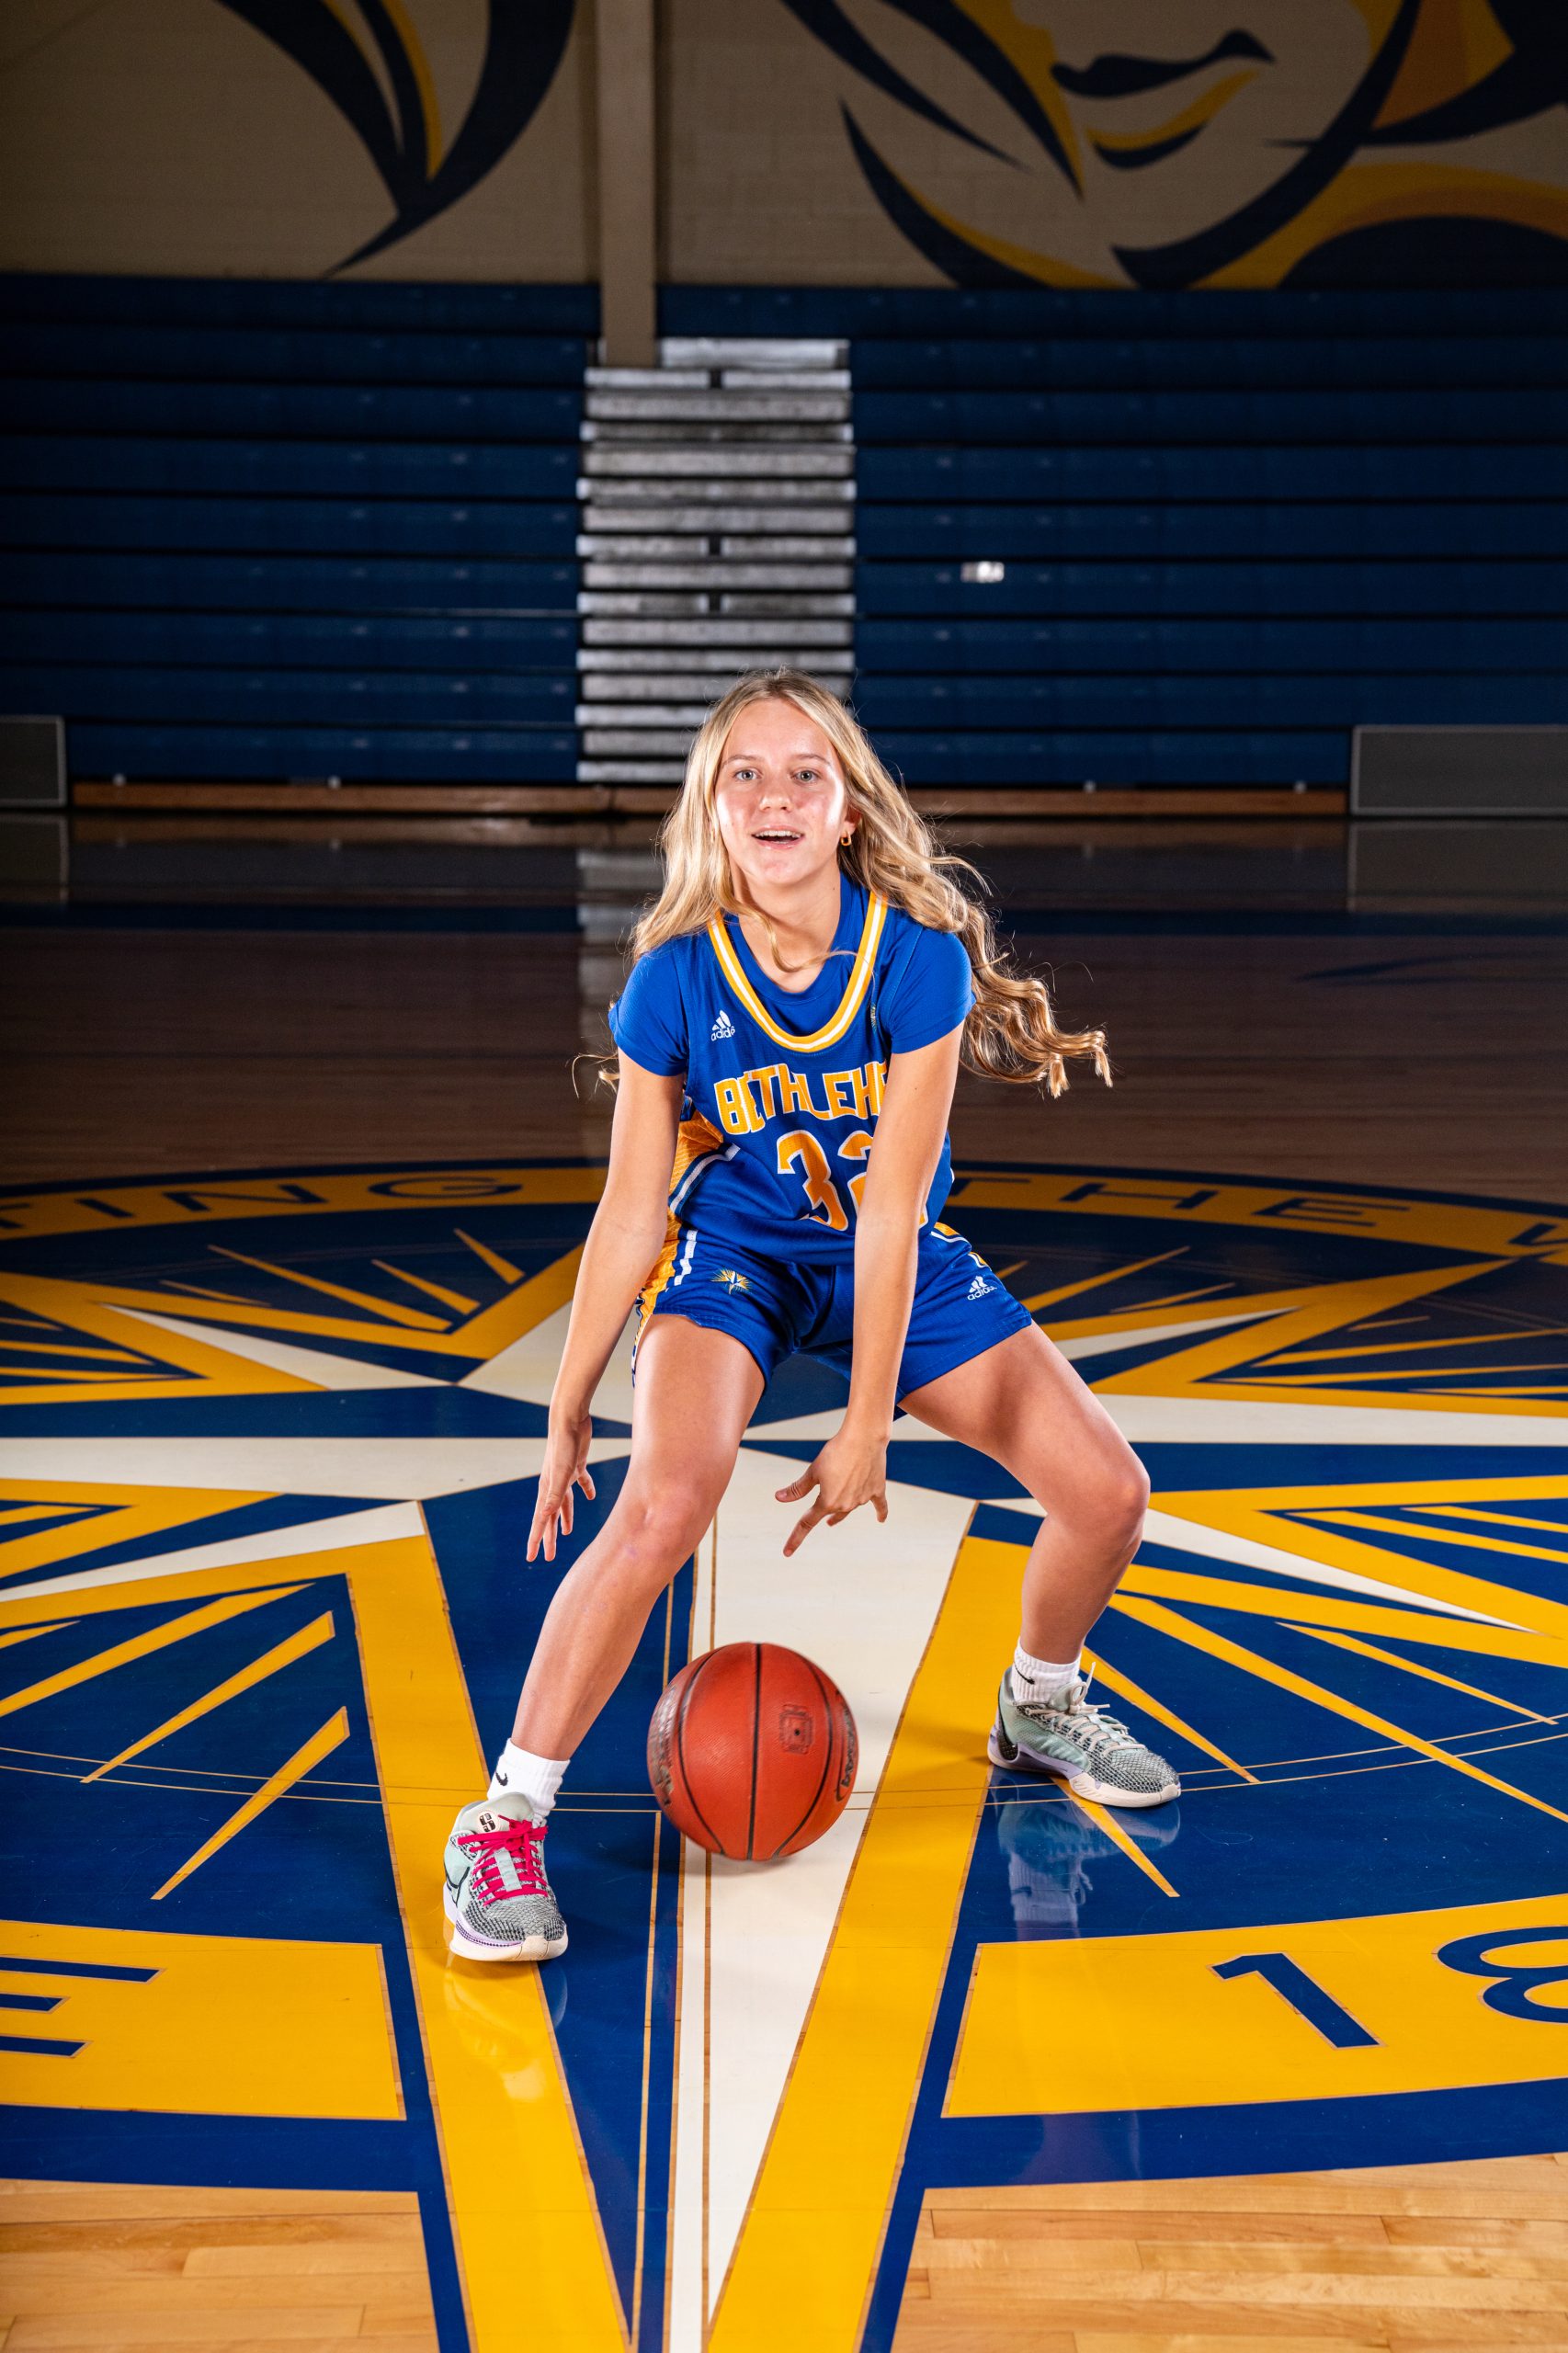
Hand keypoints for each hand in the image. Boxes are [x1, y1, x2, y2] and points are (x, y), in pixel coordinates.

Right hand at [527, 1410, 596, 1563]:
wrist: (569, 1420)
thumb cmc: (564, 1447)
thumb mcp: (561, 1475)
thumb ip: (553, 1497)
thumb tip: (545, 1518)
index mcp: (546, 1490)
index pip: (540, 1522)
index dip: (536, 1541)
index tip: (531, 1558)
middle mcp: (553, 1485)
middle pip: (551, 1517)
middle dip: (550, 1537)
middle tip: (549, 1556)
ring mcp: (564, 1475)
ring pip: (564, 1503)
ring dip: (565, 1518)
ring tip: (567, 1533)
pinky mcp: (576, 1465)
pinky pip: (581, 1483)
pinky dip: (585, 1491)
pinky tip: (590, 1496)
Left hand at [775, 1423, 888, 1556]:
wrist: (864, 1438)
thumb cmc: (835, 1452)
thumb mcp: (813, 1471)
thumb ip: (798, 1489)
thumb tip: (779, 1498)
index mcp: (827, 1502)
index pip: (807, 1523)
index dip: (795, 1538)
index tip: (787, 1553)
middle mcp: (845, 1505)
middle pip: (832, 1514)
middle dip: (827, 1516)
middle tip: (826, 1523)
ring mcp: (862, 1499)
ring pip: (851, 1506)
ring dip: (845, 1503)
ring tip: (845, 1492)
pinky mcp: (877, 1490)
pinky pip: (879, 1505)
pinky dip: (880, 1512)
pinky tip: (880, 1520)